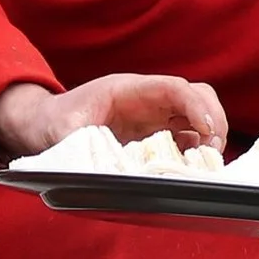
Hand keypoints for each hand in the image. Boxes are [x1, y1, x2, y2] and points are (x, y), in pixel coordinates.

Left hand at [0, 71, 228, 168]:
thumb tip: (103, 168)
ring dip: (209, 139)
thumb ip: (81, 144)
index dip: (197, 106)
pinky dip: (196, 153)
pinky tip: (190, 170)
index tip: (207, 132)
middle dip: (213, 121)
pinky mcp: (154, 135)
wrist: (44, 124)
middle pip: (197, 97)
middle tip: (211, 155)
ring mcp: (154, 117)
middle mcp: (149, 100)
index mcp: (129, 90)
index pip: (175, 88)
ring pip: (198, 117)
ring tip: (203, 166)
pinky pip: (186, 138)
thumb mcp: (61, 131)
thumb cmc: (53, 122)